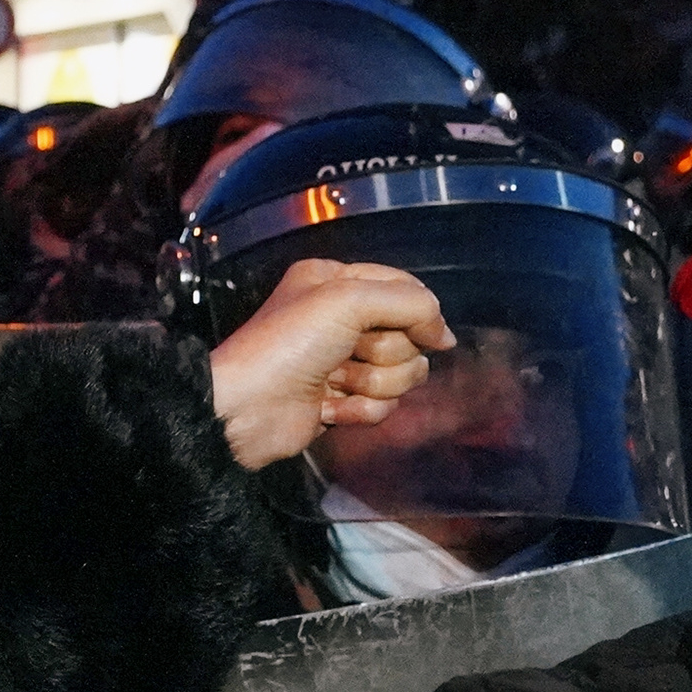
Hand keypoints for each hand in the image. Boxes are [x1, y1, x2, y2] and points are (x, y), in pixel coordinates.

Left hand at [208, 257, 455, 469]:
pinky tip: (327, 408)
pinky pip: (382, 405)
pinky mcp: (341, 400)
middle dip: (387, 351)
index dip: (418, 312)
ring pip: (401, 373)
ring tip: (334, 381)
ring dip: (373, 383)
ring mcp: (341, 360)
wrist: (247, 407)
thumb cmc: (288, 344)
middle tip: (350, 352)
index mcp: (335, 281)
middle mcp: (339, 317)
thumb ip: (411, 304)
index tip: (421, 331)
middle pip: (409, 335)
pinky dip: (359, 410)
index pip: (405, 288)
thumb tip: (444, 335)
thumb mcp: (349, 300)